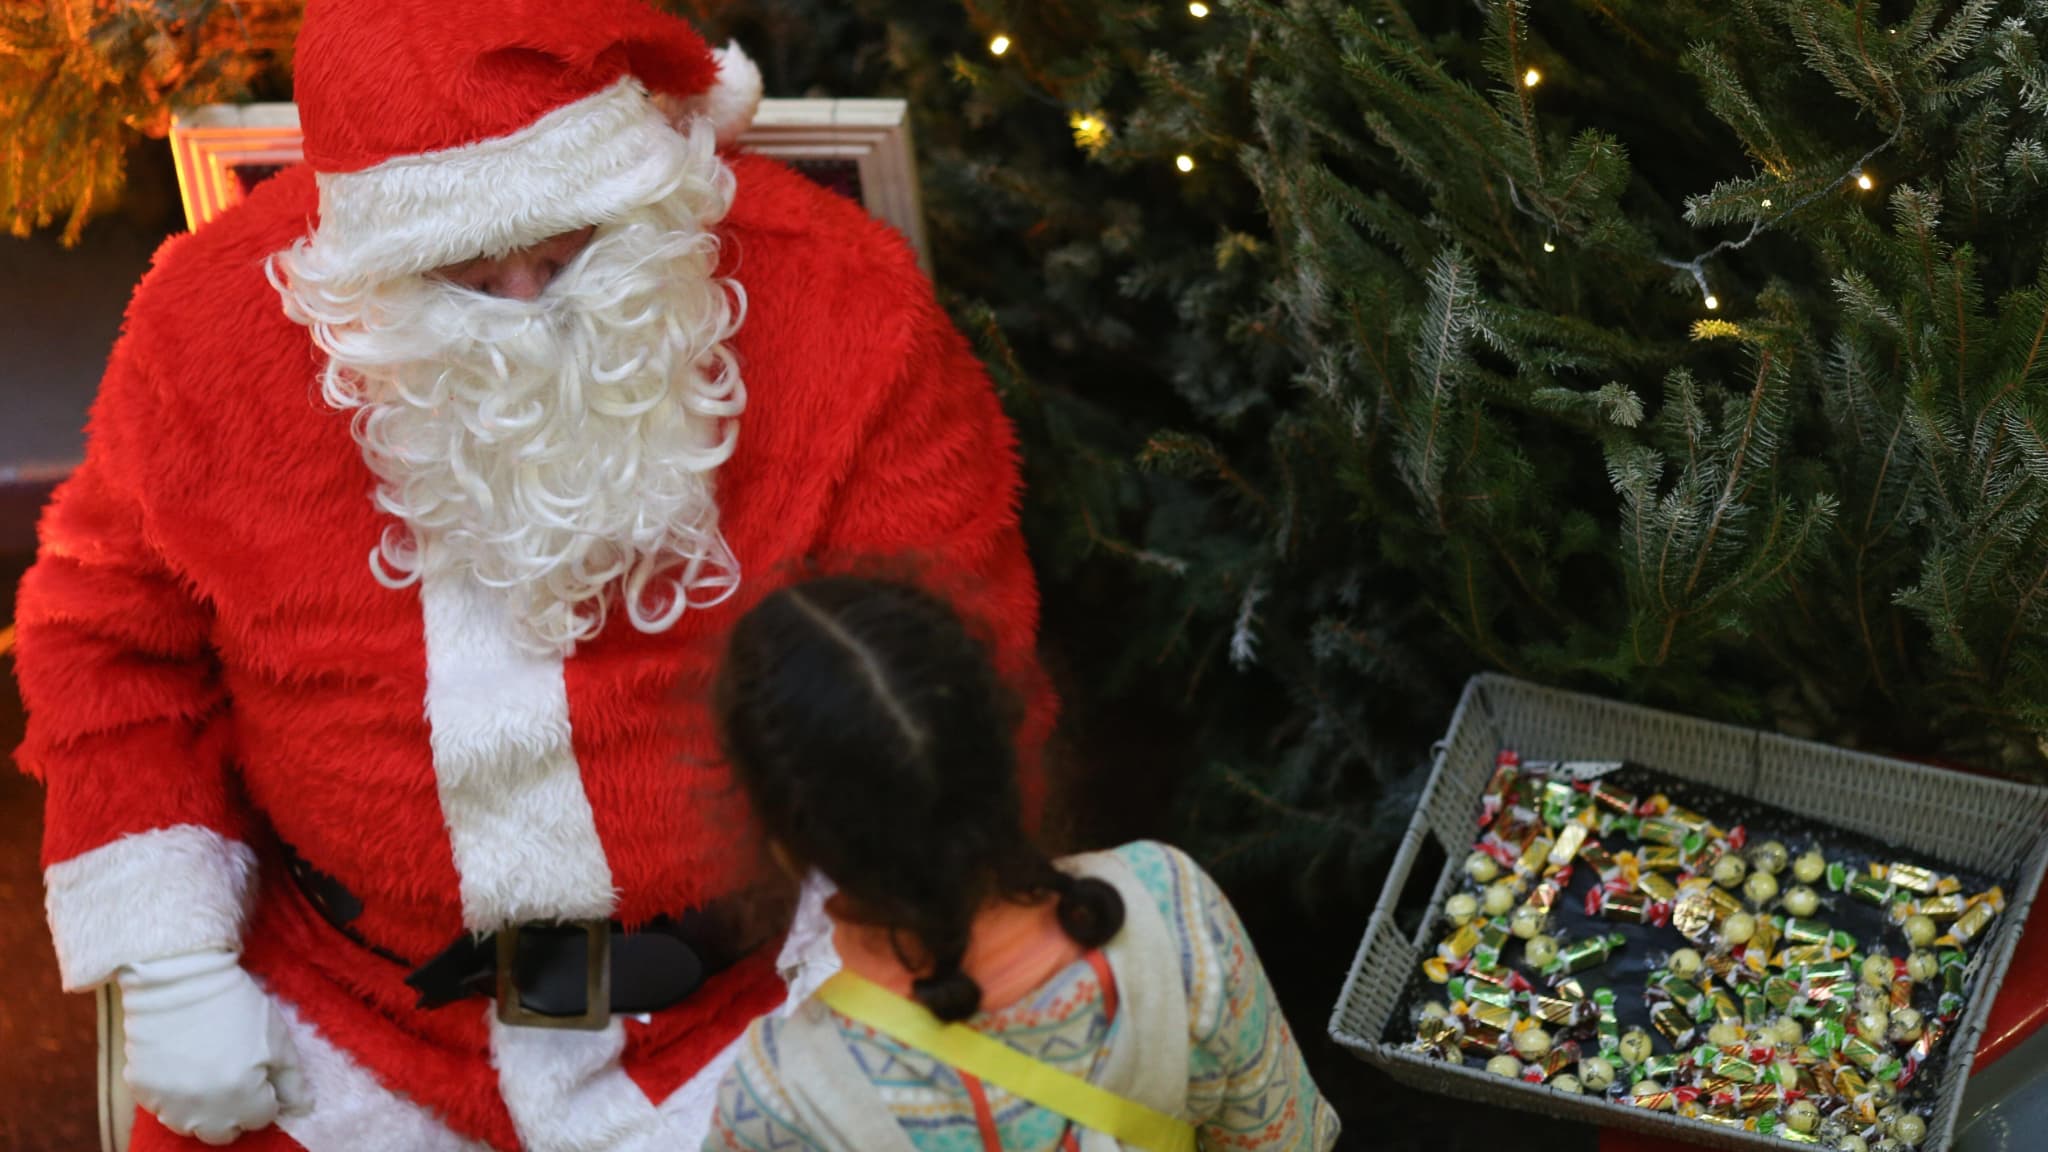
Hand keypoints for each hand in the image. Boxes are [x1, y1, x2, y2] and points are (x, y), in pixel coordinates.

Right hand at [117, 950, 312, 1144]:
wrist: (180, 978)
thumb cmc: (236, 1005)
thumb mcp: (278, 1039)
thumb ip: (292, 1082)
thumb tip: (302, 1110)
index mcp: (240, 1096)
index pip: (260, 1119)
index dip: (265, 1097)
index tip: (261, 1075)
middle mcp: (201, 1108)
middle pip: (223, 1133)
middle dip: (236, 1113)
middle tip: (237, 1082)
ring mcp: (167, 1101)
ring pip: (190, 1127)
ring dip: (203, 1112)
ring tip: (208, 1078)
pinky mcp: (140, 1089)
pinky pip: (161, 1108)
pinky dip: (174, 1098)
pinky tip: (182, 1070)